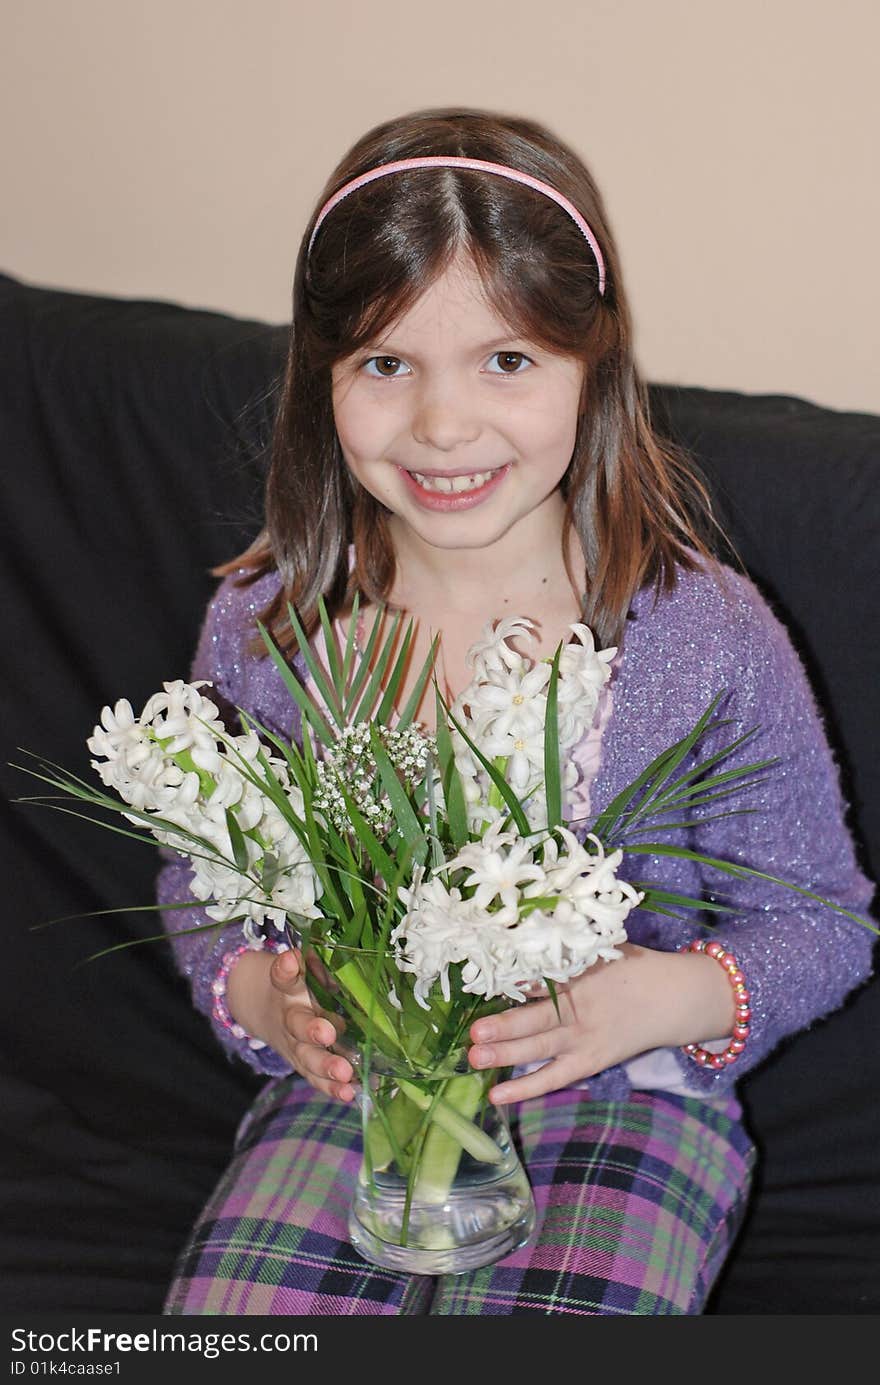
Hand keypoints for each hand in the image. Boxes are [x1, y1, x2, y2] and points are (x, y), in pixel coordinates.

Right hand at [227, 947, 356, 1101]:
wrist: (262, 1007)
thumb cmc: (296, 984)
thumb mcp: (303, 969)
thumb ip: (322, 967)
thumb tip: (356, 965)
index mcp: (287, 988)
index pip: (282, 976)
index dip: (286, 969)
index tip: (291, 960)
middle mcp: (289, 1015)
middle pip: (297, 1023)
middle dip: (311, 1029)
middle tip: (327, 1032)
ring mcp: (293, 1043)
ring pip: (306, 1056)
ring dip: (324, 1065)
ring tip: (343, 1073)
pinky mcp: (300, 1064)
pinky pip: (314, 1078)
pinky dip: (331, 1087)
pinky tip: (349, 1092)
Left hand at [467, 943, 734, 1103]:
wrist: (673, 998)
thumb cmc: (632, 967)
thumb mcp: (601, 948)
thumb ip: (567, 949)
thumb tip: (522, 938)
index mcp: (580, 974)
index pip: (540, 978)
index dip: (509, 981)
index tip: (481, 981)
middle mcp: (579, 1008)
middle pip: (536, 1018)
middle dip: (504, 1026)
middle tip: (473, 1032)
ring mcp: (582, 1038)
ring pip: (539, 1048)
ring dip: (506, 1054)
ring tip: (474, 1057)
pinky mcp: (588, 1061)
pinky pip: (553, 1078)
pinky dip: (526, 1087)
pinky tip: (497, 1095)